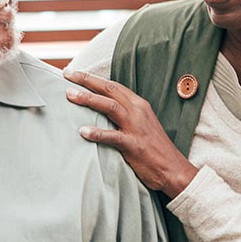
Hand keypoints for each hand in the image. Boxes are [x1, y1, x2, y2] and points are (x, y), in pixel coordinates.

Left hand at [64, 71, 198, 197]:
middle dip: (86, 80)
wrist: (173, 169)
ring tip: (70, 95)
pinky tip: (83, 131)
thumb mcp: (141, 125)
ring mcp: (136, 127)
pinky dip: (97, 133)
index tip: (74, 73)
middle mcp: (138, 111)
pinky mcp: (134, 145)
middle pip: (109, 89)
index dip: (93, 78)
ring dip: (88, 99)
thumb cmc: (154, 149)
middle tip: (67, 74)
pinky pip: (113, 136)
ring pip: (109, 107)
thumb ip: (124, 115)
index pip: (113, 86)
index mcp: (139, 105)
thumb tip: (101, 111)